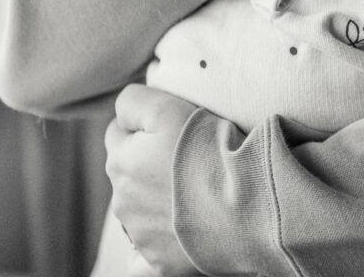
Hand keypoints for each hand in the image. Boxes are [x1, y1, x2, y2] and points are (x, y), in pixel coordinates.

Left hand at [105, 85, 198, 275]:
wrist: (245, 203)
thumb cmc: (210, 151)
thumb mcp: (168, 108)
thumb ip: (133, 103)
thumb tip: (120, 113)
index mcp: (120, 161)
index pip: (118, 133)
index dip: (144, 126)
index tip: (172, 128)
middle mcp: (122, 201)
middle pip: (126, 172)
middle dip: (147, 163)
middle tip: (187, 157)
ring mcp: (139, 237)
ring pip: (137, 210)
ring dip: (153, 199)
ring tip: (192, 191)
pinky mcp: (157, 265)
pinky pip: (140, 261)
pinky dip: (150, 248)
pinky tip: (169, 235)